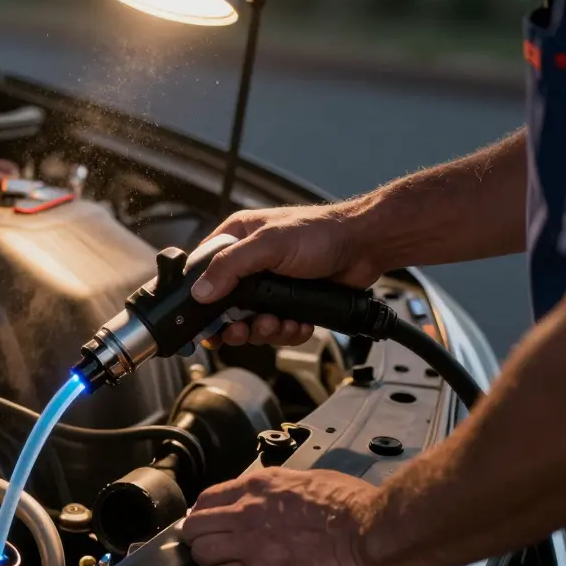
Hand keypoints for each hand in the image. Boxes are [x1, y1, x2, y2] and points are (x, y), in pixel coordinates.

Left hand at [178, 467, 392, 565]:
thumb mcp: (308, 480)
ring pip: (202, 554)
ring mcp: (251, 544)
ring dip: (211, 563)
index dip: (204, 515)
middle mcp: (245, 512)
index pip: (207, 499)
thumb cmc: (352, 505)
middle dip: (198, 539)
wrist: (372, 533)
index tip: (210, 526)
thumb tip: (272, 499)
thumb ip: (279, 490)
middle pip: (194, 528)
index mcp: (258, 486)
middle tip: (212, 549)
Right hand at [193, 203, 383, 347]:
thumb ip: (231, 266)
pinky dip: (287, 332)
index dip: (200, 298)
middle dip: (235, 324)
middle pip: (225, 306)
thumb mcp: (269, 245)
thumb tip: (200, 292)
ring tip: (277, 324)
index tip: (202, 321)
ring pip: (251, 322)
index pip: (203, 271)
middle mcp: (250, 264)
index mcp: (236, 239)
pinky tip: (297, 323)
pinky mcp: (290, 303)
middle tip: (242, 330)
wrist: (365, 246)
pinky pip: (278, 328)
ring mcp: (270, 286)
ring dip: (263, 330)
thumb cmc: (321, 232)